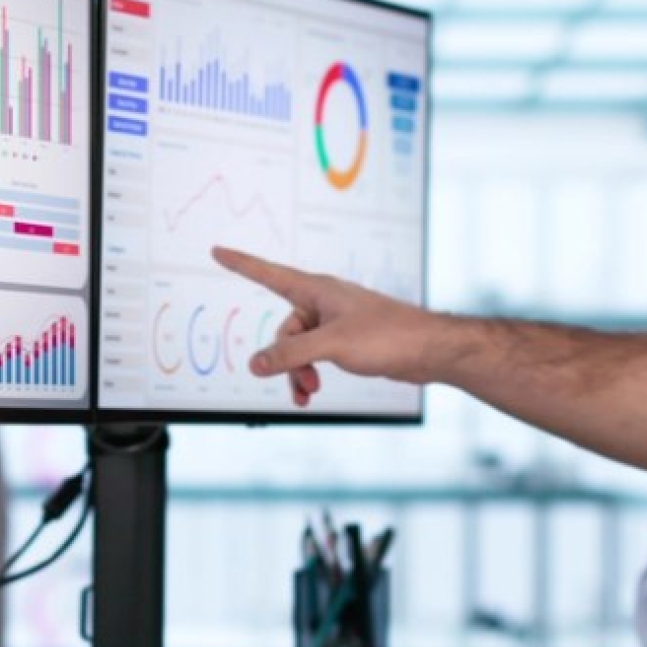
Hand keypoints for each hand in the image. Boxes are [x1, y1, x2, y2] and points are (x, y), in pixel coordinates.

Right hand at [210, 246, 427, 405]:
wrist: (429, 350)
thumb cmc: (387, 335)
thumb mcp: (332, 345)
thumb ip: (291, 354)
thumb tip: (255, 364)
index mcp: (317, 290)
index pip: (268, 273)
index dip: (241, 264)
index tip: (218, 251)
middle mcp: (323, 302)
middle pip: (284, 330)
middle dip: (288, 361)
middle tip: (304, 385)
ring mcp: (335, 322)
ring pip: (299, 348)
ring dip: (300, 372)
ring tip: (309, 395)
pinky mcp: (346, 340)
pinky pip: (315, 355)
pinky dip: (310, 373)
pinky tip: (313, 392)